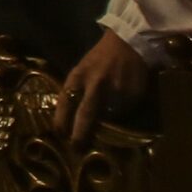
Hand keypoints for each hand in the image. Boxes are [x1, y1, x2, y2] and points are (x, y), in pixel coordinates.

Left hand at [62, 28, 151, 142]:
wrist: (129, 43)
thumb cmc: (100, 58)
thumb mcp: (82, 70)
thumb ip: (77, 90)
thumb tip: (69, 118)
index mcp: (78, 77)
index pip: (65, 103)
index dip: (61, 121)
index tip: (59, 134)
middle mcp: (95, 84)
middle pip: (85, 115)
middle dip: (79, 134)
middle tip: (76, 148)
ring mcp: (115, 91)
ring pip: (107, 116)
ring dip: (104, 121)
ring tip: (105, 115)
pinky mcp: (132, 95)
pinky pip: (123, 110)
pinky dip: (120, 111)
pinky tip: (121, 101)